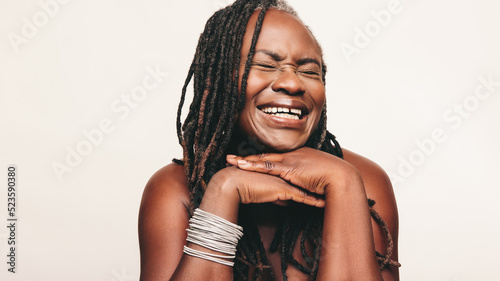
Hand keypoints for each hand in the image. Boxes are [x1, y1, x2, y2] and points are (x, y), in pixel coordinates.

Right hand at [210, 166, 324, 207]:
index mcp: (279, 171)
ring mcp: (285, 180)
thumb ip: (276, 195)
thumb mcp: (263, 192)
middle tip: (330, 187)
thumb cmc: (245, 186)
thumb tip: (286, 201)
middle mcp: (284, 173)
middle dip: (318, 183)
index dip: (309, 180)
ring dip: (319, 192)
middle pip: (305, 179)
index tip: (319, 183)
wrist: (235, 183)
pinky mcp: (283, 189)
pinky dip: (313, 201)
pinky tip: (322, 204)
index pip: (297, 176)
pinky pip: (302, 197)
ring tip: (331, 196)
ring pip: (307, 187)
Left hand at [226, 147, 360, 195]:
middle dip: (248, 156)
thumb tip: (300, 188)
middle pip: (266, 155)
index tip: (248, 158)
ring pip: (263, 159)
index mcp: (299, 155)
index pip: (275, 157)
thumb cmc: (334, 180)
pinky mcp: (290, 168)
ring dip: (246, 160)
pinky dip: (254, 166)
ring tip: (231, 161)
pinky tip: (242, 166)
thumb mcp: (317, 179)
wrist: (342, 178)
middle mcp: (293, 154)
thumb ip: (306, 181)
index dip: (261, 158)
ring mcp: (291, 160)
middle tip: (231, 156)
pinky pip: (268, 166)